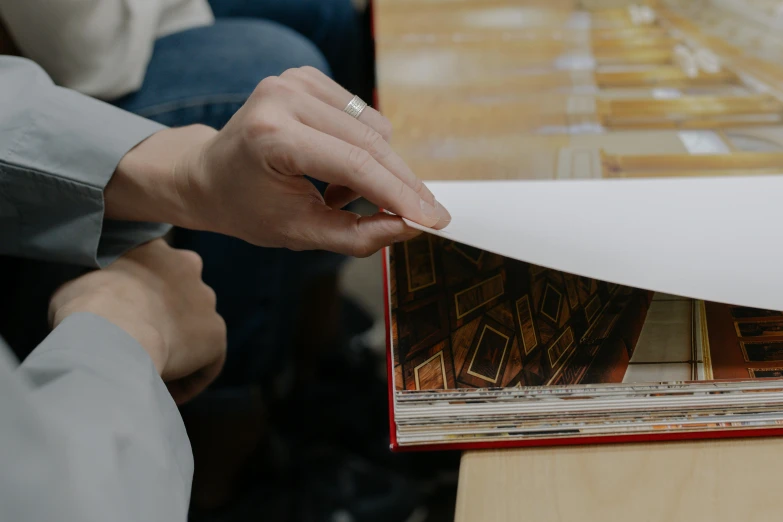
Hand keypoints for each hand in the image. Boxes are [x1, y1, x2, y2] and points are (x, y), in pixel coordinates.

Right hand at [48, 239, 226, 403]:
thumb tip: (89, 310)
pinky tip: (165, 394)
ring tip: (151, 376)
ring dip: (177, 351)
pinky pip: (205, 362)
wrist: (112, 332)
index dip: (139, 298)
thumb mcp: (77, 288)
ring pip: (193, 331)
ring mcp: (206, 300)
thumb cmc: (86, 308)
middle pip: (178, 297)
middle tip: (139, 346)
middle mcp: (187, 267)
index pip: (153, 271)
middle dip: (163, 321)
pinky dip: (188, 380)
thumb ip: (93, 291)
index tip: (125, 321)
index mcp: (154, 250)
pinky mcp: (216, 334)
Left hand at [107, 67, 450, 256]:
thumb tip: (411, 226)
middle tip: (425, 217)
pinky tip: (334, 170)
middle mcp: (283, 97)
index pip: (354, 165)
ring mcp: (295, 80)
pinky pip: (362, 117)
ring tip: (338, 196)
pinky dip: (362, 150)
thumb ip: (357, 235)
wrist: (208, 174)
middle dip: (403, 184)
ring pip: (374, 129)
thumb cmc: (246, 208)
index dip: (400, 195)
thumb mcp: (298, 234)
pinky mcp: (307, 76)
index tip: (434, 219)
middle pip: (370, 143)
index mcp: (272, 136)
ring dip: (374, 170)